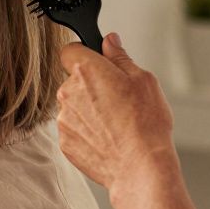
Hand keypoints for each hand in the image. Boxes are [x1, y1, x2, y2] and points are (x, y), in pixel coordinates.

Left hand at [56, 33, 177, 194]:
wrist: (140, 167)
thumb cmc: (145, 124)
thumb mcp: (143, 79)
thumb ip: (120, 57)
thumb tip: (109, 41)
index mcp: (86, 70)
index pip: (70, 50)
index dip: (84, 54)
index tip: (97, 63)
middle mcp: (68, 92)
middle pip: (72, 80)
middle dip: (90, 85)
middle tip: (117, 98)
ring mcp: (64, 119)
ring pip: (73, 106)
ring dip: (88, 109)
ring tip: (115, 122)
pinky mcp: (65, 142)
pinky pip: (74, 129)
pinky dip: (87, 131)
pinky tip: (108, 137)